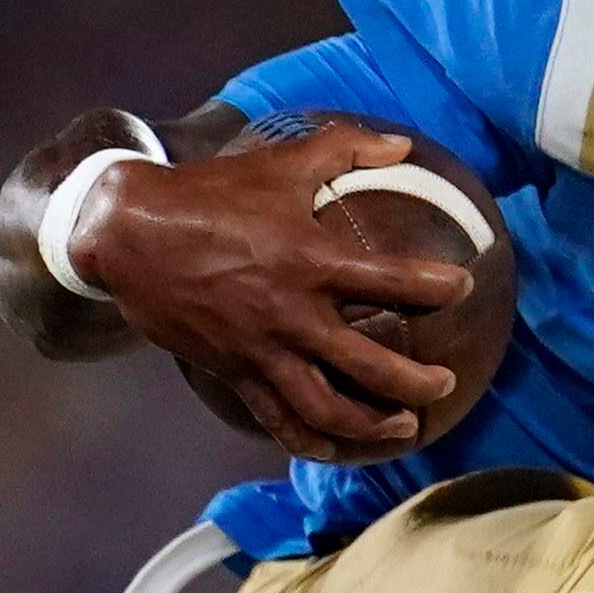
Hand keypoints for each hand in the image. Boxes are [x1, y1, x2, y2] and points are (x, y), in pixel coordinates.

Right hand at [42, 123, 471, 459]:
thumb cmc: (210, 193)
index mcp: (310, 261)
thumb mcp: (280, 161)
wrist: (130, 234)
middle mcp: (292, 314)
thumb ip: (346, 148)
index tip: (463, 288)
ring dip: (371, 425)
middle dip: (416, 383)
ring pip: (328, 409)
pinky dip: (309, 441)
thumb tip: (401, 144)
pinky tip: (332, 448)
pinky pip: (277, 419)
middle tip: (445, 384)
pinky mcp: (235, 371)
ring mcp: (263, 350)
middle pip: (370, 366)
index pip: (391, 280)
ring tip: (403, 428)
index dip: (436, 286)